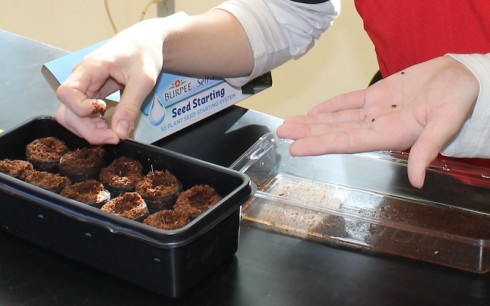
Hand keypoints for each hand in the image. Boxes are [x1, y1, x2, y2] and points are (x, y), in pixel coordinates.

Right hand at [56, 18, 166, 143]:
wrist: (143, 45)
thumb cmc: (143, 55)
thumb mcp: (143, 80)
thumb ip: (130, 105)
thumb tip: (119, 133)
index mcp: (89, 68)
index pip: (66, 93)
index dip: (80, 109)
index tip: (104, 110)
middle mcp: (80, 79)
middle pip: (67, 111)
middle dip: (88, 129)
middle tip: (115, 138)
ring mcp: (83, 88)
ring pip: (72, 117)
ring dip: (89, 131)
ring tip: (113, 135)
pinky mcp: (90, 96)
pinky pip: (83, 116)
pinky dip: (94, 126)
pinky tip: (111, 129)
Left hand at [276, 56, 478, 187]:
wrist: (465, 78)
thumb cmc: (460, 99)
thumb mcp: (447, 123)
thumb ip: (429, 149)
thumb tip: (418, 180)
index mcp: (390, 135)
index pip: (348, 142)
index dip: (321, 145)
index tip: (297, 149)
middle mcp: (378, 126)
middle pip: (336, 132)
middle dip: (308, 133)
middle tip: (282, 134)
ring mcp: (377, 111)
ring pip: (338, 118)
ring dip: (314, 121)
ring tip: (290, 124)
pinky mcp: (380, 94)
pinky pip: (350, 102)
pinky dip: (332, 106)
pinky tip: (315, 111)